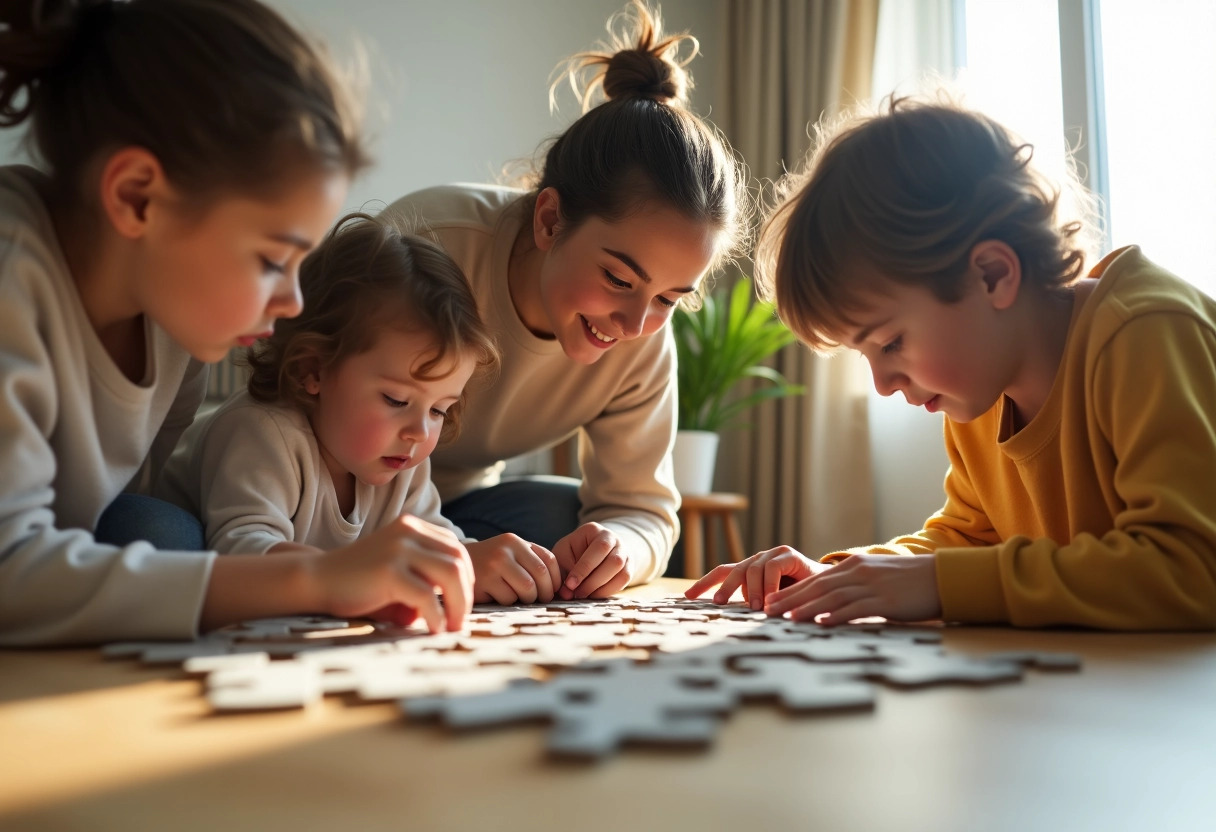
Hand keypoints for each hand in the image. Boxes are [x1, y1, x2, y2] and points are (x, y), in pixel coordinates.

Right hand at [307, 514, 473, 632]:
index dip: (467, 578)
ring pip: (451, 575)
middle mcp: (408, 531)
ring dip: (458, 605)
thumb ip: (427, 576)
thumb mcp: (398, 568)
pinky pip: (426, 596)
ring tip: (451, 626)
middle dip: (466, 595)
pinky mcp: (388, 571)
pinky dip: (435, 616)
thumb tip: (457, 606)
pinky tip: (432, 628)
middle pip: (460, 561)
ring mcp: (398, 549)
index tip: (460, 604)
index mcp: (412, 527)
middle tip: (459, 621)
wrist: (317, 579)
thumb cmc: (359, 581)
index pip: (457, 549)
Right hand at [466, 535, 560, 603]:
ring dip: (527, 599)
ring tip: (517, 597)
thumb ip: (532, 561)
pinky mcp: (483, 581)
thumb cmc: (490, 564)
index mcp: (516, 541)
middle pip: (541, 575)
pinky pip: (509, 599)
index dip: (555, 579)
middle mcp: (506, 549)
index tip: (552, 590)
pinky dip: (508, 602)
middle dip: (544, 592)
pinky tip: (498, 596)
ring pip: (527, 589)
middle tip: (539, 599)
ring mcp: (494, 564)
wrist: (454, 565)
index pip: (549, 560)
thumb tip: (561, 585)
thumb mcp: (510, 554)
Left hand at [553, 522, 631, 598]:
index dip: (584, 569)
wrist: (588, 551)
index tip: (570, 585)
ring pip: (622, 573)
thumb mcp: (563, 554)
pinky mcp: (628, 567)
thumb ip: (562, 572)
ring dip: (601, 588)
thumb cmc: (572, 552)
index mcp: (596, 530)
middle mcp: (614, 539)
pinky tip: (594, 594)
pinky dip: (608, 591)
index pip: (598, 549)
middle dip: (593, 581)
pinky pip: (624, 581)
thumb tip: (566, 593)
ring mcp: (624, 553)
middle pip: (613, 561)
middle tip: (577, 594)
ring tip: (584, 595)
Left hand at [685, 545, 826, 608]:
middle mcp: (758, 559)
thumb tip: (728, 623)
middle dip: (725, 587)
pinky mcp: (788, 554)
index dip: (704, 583)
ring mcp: (773, 554)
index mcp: (750, 570)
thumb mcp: (769, 604)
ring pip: (753, 569)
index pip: (722, 572)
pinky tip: (770, 600)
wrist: (829, 589)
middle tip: (720, 603)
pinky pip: (773, 568)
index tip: (686, 596)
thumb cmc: (796, 600)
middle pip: (734, 569)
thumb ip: (753, 607)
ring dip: (753, 591)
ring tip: (755, 609)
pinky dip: (770, 584)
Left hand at [764, 553, 940, 624]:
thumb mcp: (878, 578)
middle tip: (768, 611)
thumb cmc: (911, 582)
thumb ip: (857, 587)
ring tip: (787, 619)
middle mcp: (859, 573)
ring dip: (807, 608)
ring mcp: (871, 586)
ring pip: (832, 597)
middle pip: (817, 587)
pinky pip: (857, 608)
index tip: (772, 602)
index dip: (792, 591)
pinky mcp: (885, 601)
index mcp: (855, 566)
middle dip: (790, 599)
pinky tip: (822, 624)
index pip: (816, 579)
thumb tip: (836, 604)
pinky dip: (837, 616)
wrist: (942, 576)